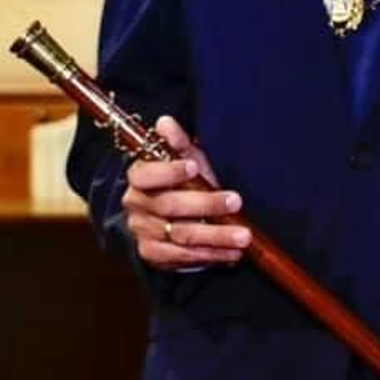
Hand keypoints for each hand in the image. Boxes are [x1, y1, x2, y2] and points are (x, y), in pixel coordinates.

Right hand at [120, 116, 249, 270]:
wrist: (172, 216)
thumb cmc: (183, 182)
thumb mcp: (185, 158)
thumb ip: (178, 142)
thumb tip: (165, 122)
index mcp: (139, 178)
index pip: (146, 175)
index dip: (168, 171)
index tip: (194, 167)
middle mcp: (136, 205)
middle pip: (170, 207)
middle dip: (206, 205)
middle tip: (236, 201)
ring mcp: (143, 232)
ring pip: (181, 236)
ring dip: (216, 236)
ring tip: (243, 236)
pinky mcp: (152, 254)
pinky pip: (182, 257)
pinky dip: (210, 255)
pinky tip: (232, 253)